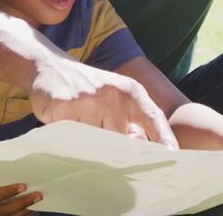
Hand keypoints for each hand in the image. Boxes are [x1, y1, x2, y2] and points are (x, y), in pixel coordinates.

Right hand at [28, 57, 177, 147]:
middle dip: (115, 149)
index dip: (165, 138)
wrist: (48, 66)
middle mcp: (112, 94)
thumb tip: (143, 150)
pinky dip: (68, 135)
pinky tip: (63, 119)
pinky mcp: (62, 107)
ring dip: (88, 141)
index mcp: (130, 91)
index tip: (173, 157)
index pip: (153, 118)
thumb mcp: (116, 97)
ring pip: (95, 142)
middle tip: (103, 141)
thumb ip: (132, 121)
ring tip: (79, 120)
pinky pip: (70, 137)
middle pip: (122, 141)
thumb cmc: (88, 89)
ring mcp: (87, 100)